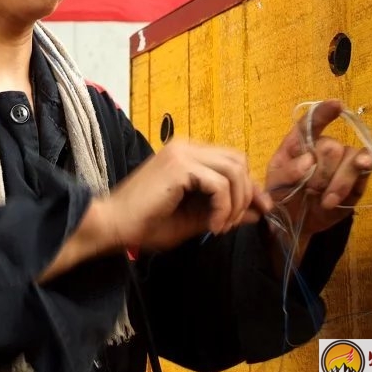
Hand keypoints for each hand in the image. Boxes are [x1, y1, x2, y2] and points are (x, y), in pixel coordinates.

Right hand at [103, 139, 263, 250]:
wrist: (113, 224)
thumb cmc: (146, 223)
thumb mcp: (194, 218)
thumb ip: (225, 210)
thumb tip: (257, 212)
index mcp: (188, 154)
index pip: (232, 161)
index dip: (249, 187)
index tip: (258, 212)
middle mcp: (186, 146)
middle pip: (238, 161)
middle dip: (246, 194)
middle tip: (232, 223)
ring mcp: (182, 152)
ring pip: (234, 170)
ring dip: (235, 203)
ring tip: (220, 226)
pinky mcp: (180, 166)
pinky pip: (220, 184)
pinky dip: (223, 207)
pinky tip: (211, 226)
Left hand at [262, 100, 371, 237]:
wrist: (296, 223)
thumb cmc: (283, 196)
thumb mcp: (275, 184)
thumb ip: (287, 171)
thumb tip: (309, 160)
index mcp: (300, 143)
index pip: (312, 122)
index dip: (324, 112)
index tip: (337, 105)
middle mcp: (324, 147)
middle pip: (331, 147)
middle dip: (322, 173)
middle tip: (310, 190)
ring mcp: (343, 162)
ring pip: (351, 158)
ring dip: (338, 183)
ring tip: (325, 201)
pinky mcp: (358, 179)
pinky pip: (365, 170)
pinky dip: (357, 178)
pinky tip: (360, 172)